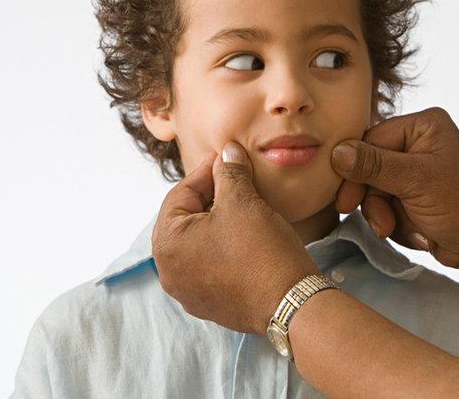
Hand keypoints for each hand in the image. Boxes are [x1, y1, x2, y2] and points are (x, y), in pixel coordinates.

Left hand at [152, 142, 317, 333]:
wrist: (291, 302)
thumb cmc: (262, 250)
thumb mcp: (244, 201)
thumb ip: (230, 173)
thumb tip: (227, 152)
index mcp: (167, 244)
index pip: (180, 195)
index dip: (205, 172)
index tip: (226, 159)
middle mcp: (169, 272)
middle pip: (186, 221)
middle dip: (210, 198)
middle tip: (235, 181)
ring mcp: (188, 293)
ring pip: (198, 245)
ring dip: (217, 224)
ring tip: (243, 208)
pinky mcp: (210, 305)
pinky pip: (211, 267)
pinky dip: (224, 249)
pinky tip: (246, 239)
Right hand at [331, 107, 458, 274]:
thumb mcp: (415, 182)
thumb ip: (373, 165)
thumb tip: (337, 151)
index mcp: (425, 126)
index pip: (372, 139)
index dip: (355, 170)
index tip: (346, 199)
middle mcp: (419, 143)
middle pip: (369, 167)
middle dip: (374, 199)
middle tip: (381, 223)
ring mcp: (416, 171)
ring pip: (374, 190)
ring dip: (384, 214)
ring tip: (401, 229)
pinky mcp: (413, 195)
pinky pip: (385, 206)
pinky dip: (395, 222)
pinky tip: (417, 231)